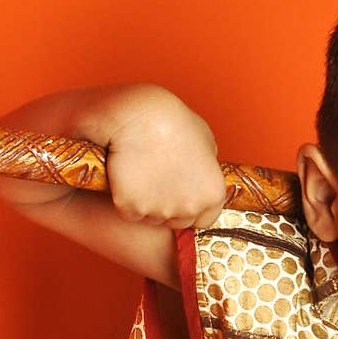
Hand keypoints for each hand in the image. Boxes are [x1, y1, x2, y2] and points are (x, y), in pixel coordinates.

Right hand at [104, 90, 225, 229]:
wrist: (140, 116)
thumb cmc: (173, 121)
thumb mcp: (205, 140)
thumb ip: (208, 165)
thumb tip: (204, 173)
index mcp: (212, 194)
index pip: (204, 220)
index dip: (191, 209)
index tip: (180, 195)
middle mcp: (190, 208)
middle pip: (177, 222)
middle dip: (168, 207)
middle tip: (157, 179)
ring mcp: (160, 211)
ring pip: (151, 218)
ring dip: (146, 203)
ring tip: (142, 172)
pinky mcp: (131, 208)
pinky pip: (128, 212)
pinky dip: (125, 199)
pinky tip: (127, 176)